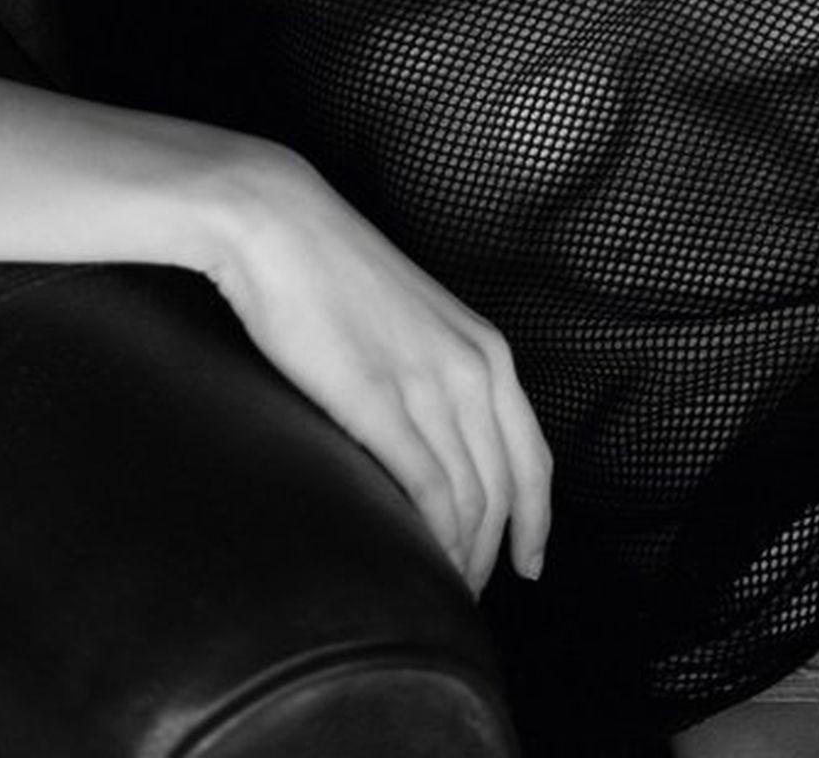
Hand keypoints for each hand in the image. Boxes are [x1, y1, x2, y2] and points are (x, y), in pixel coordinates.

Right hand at [203, 142, 551, 593]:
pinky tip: (416, 564)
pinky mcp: (380, 400)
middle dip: (496, 553)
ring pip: (470, 499)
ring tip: (440, 592)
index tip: (530, 563)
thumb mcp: (411, 323)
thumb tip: (430, 437)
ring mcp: (429, 384)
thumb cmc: (334, 274)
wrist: (280, 224)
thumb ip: (434, 374)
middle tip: (470, 593)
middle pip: (506, 489)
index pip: (534, 457)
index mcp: (486, 349)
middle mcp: (474, 369)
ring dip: (461, 557)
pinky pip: (427, 490)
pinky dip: (432, 539)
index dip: (537, 520)